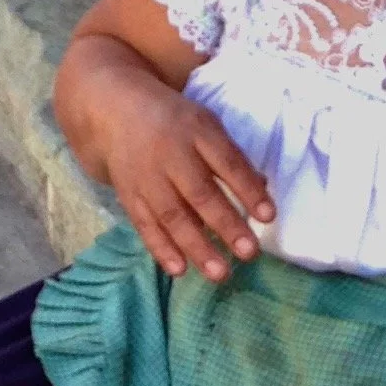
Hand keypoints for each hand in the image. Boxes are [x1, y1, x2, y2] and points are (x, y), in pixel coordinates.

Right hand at [93, 79, 274, 280]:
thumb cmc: (175, 124)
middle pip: (200, 194)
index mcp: (197, 131)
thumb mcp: (206, 126)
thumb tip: (262, 191)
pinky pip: (145, 225)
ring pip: (173, 216)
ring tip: (220, 273)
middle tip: (249, 252)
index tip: (268, 216)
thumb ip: (232, 159)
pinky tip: (180, 269)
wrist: (116, 111)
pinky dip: (161, 249)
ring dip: (197, 247)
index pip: (227, 162)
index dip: (248, 190)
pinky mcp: (129, 196)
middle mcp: (170, 155)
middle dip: (226, 225)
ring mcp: (147, 178)